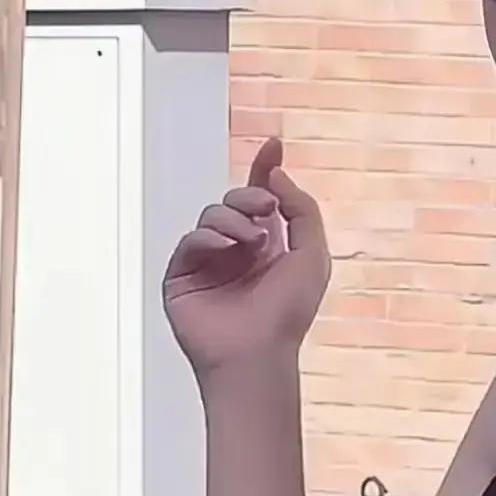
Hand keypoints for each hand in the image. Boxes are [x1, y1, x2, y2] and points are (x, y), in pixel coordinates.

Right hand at [163, 137, 330, 378]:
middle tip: (266, 209)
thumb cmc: (287, 312)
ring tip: (251, 242)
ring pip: (212, 216)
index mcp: (269, 246)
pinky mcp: (183, 276)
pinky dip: (209, 238)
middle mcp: (238, 251)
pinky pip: (190, 239)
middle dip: (250, 196)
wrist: (257, 351)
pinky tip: (228, 249)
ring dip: (233, 220)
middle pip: (235, 201)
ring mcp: (209, 263)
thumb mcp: (312, 254)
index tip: (274, 144)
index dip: (265, 171)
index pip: (263, 200)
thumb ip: (302, 210)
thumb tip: (277, 175)